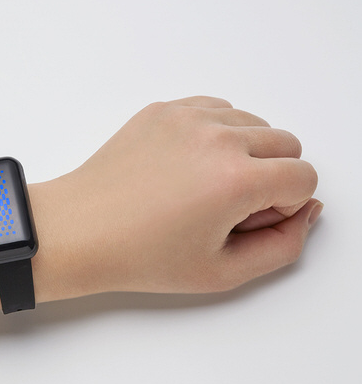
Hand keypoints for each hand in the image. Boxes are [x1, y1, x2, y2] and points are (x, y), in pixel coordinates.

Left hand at [30, 96, 320, 300]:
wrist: (79, 232)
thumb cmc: (140, 258)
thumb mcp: (221, 273)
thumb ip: (282, 247)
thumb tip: (305, 210)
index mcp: (235, 179)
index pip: (304, 177)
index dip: (284, 207)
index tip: (246, 222)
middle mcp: (216, 136)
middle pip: (286, 144)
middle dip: (271, 177)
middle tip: (228, 207)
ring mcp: (186, 116)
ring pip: (253, 123)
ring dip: (246, 154)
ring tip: (204, 188)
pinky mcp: (163, 110)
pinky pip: (216, 110)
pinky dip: (217, 135)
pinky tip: (188, 167)